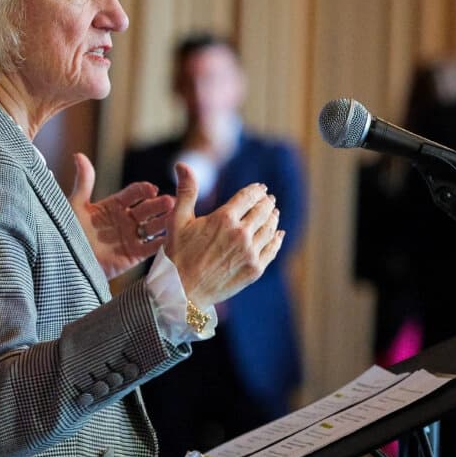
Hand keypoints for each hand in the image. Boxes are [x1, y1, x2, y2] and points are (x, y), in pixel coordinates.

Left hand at [68, 152, 175, 279]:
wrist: (66, 263)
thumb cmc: (67, 233)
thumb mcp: (75, 206)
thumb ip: (83, 182)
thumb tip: (78, 155)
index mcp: (114, 205)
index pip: (133, 193)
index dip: (143, 190)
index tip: (151, 189)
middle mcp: (125, 219)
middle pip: (147, 209)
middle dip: (159, 205)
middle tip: (169, 201)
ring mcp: (131, 237)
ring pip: (152, 227)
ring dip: (164, 222)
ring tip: (174, 217)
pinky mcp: (133, 255)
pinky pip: (151, 249)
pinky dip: (162, 244)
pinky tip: (172, 238)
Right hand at [165, 162, 283, 307]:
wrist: (182, 291)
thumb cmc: (177, 255)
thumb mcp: (178, 220)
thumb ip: (186, 191)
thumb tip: (182, 164)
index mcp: (224, 218)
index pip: (249, 196)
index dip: (257, 190)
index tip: (261, 188)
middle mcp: (241, 234)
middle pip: (263, 211)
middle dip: (267, 202)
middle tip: (269, 200)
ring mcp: (250, 253)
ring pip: (270, 229)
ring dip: (273, 218)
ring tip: (273, 214)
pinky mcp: (254, 270)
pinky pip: (272, 250)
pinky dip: (277, 239)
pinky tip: (278, 235)